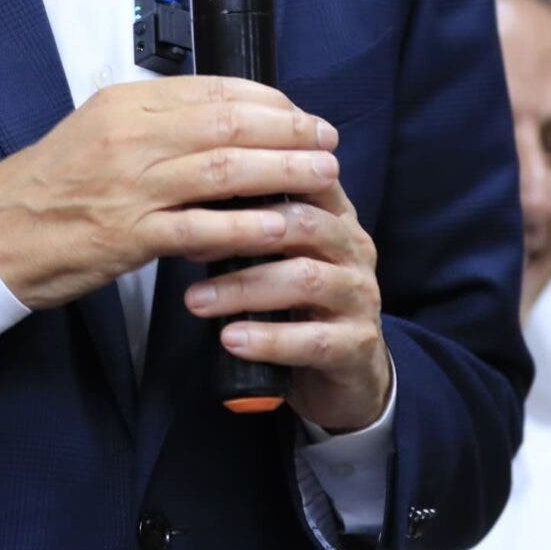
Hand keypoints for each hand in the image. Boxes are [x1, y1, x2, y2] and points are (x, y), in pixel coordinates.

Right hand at [0, 77, 338, 310]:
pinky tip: (279, 226)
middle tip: (326, 139)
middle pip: (227, 124)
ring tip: (322, 175)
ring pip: (223, 170)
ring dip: (282, 172)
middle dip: (288, 131)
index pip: (211, 90)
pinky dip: (245, 227)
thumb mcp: (97, 131)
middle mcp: (129, 138)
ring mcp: (129, 187)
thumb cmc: (50, 186)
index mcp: (124, 106)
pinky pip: (200, 228)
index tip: (298, 110)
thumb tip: (219, 119)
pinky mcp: (128, 236)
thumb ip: (154, 122)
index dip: (267, 99)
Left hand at [184, 176, 390, 432]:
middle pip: (303, 225)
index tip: (200, 194)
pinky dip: (269, 339)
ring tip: (196, 301)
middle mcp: (355, 249)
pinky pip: (313, 340)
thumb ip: (257, 228)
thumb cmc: (305, 302)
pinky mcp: (358, 344)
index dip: (253, 184)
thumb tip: (191, 205)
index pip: (303, 180)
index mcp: (337, 217)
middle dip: (241, 234)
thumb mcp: (286, 255)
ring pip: (305, 279)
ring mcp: (361, 296)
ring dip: (244, 288)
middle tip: (189, 248)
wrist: (351, 369)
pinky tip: (231, 339)